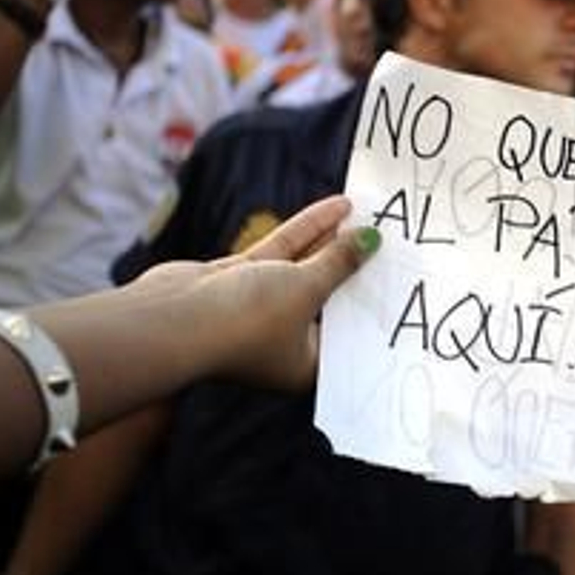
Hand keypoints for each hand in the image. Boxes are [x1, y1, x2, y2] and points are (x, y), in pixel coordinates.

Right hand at [127, 195, 379, 389]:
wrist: (170, 319)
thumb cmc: (245, 320)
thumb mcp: (306, 289)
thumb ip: (338, 263)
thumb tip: (371, 241)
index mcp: (306, 366)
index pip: (353, 335)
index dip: (377, 307)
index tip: (405, 280)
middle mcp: (284, 341)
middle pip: (332, 300)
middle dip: (359, 269)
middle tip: (394, 242)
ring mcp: (258, 310)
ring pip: (306, 269)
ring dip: (335, 242)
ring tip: (369, 215)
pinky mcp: (238, 282)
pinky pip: (283, 253)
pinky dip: (307, 231)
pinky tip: (336, 209)